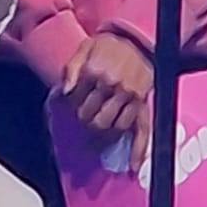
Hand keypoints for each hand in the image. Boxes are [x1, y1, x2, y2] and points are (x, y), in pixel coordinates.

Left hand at [62, 31, 152, 171]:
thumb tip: (64, 92)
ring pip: (113, 127)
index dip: (71, 105)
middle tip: (82, 121)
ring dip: (103, 136)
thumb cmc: (107, 45)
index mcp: (95, 72)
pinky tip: (133, 166)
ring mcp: (130, 97)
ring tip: (95, 139)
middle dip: (85, 122)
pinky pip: (142, 130)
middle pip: (93, 118)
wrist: (136, 40)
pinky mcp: (143, 103)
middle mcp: (113, 86)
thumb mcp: (84, 48)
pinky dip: (138, 150)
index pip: (77, 100)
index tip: (71, 105)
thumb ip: (70, 68)